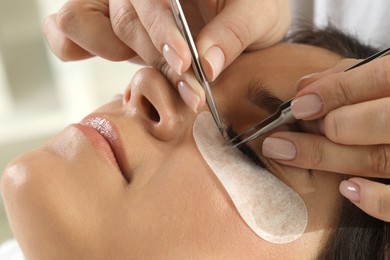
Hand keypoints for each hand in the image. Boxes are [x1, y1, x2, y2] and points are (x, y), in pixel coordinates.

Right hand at [43, 0, 290, 111]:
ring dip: (116, 54)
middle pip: (124, 19)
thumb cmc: (251, 9)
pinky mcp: (106, 28)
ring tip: (160, 73)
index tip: (184, 63)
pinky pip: (66, 34)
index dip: (161, 30)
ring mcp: (116, 5)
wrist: (242, 17)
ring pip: (81, 21)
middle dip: (156, 60)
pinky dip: (77, 48)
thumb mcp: (258, 15)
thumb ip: (233, 33)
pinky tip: (118, 60)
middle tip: (191, 93)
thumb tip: (207, 65)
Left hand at [262, 56, 389, 220]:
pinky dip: (373, 199)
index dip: (337, 90)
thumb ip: (347, 76)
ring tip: (285, 152)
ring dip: (326, 157)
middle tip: (299, 124)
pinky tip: (345, 189)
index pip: (381, 78)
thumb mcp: (382, 76)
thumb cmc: (388, 100)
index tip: (299, 104)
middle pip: (381, 121)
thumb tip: (304, 87)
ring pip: (378, 158)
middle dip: (334, 123)